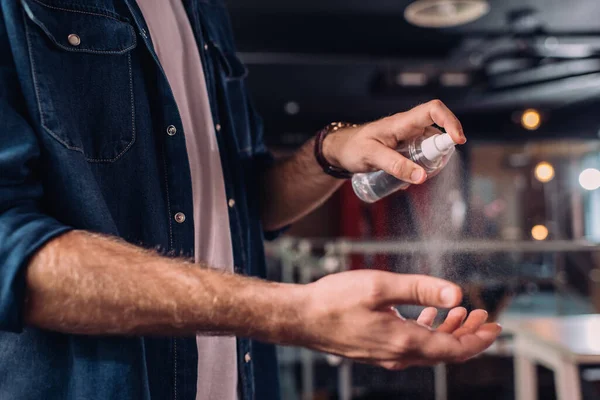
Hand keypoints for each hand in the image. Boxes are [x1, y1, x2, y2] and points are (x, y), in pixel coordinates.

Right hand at [296, 270, 500, 369]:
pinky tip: (427, 315)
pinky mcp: (375, 349)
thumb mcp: (380, 287)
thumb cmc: (334, 301)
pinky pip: (411, 345)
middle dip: (468, 334)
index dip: (478, 339)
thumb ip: (420, 289)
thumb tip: (457, 294)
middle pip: (445, 352)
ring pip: (429, 348)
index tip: (496, 326)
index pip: (454, 350)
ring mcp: (385, 355)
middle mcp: (398, 355)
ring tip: (462, 312)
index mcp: (404, 342)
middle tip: (485, 316)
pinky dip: (426, 330)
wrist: (300, 318)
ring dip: (448, 331)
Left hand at [323, 100, 466, 183]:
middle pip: (437, 131)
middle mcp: (408, 127)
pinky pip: (421, 156)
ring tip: (416, 177)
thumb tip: (422, 176)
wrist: (340, 150)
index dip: (450, 121)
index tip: (458, 141)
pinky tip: (406, 180)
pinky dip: (420, 168)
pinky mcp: (405, 148)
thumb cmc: (353, 148)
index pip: (433, 110)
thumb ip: (396, 166)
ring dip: (430, 162)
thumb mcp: (372, 157)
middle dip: (441, 151)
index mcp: (402, 122)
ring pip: (430, 146)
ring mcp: (408, 137)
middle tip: (430, 170)